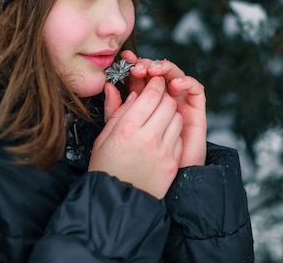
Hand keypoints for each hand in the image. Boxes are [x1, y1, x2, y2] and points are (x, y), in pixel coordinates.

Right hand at [89, 76, 182, 198]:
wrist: (116, 201)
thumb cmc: (106, 168)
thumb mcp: (103, 137)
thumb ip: (117, 111)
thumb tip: (125, 91)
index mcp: (128, 128)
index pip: (152, 94)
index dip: (155, 84)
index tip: (153, 81)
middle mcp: (148, 137)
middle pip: (168, 103)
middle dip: (164, 96)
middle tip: (157, 98)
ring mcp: (163, 151)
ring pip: (177, 118)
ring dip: (169, 114)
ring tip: (158, 118)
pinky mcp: (172, 163)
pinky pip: (178, 137)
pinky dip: (172, 133)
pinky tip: (160, 137)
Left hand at [119, 50, 206, 167]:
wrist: (156, 182)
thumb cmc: (136, 160)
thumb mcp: (120, 132)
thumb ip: (115, 111)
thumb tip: (108, 86)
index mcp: (144, 102)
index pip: (141, 76)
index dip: (135, 65)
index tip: (126, 60)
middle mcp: (163, 100)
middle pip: (158, 73)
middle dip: (149, 65)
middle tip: (138, 65)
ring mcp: (180, 103)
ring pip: (176, 76)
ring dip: (166, 69)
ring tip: (154, 70)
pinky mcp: (196, 111)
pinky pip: (196, 90)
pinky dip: (186, 82)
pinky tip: (175, 83)